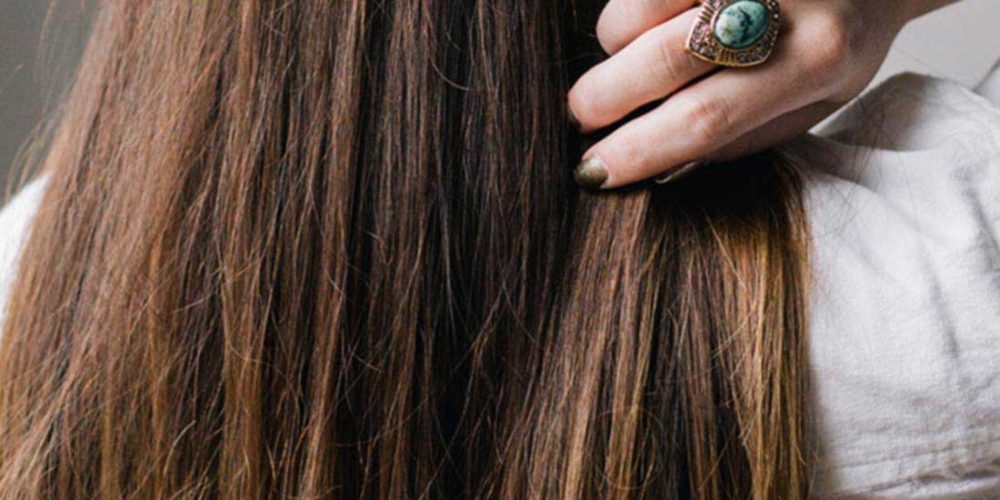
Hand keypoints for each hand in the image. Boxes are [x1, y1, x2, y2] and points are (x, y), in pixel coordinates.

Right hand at [569, 0, 953, 188]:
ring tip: (636, 59)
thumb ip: (740, 136)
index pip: (705, 118)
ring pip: (635, 12)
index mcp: (815, 61)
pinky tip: (655, 22)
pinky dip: (629, 13)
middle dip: (602, 98)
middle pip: (659, 59)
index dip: (638, 150)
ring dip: (615, 48)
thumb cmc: (839, 42)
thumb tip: (656, 163)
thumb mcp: (813, 103)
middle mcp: (782, 2)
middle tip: (581, 118)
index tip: (592, 173)